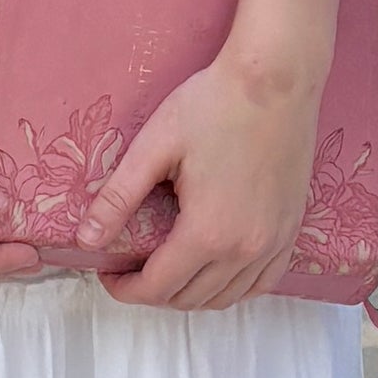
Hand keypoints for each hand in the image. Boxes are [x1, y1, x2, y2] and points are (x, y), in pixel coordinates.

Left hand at [82, 51, 320, 310]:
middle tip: (130, 266)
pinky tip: (214, 268)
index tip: (107, 273)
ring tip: (167, 266)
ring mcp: (274, 242)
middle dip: (152, 291)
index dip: (124, 289)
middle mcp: (245, 249)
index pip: (157, 288)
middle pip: (189, 299)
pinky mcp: (291, 230)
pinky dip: (232, 287)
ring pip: (225, 298)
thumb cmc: (214, 104)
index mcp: (207, 232)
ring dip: (190, 293)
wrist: (277, 78)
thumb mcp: (154, 146)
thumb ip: (118, 198)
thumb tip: (86, 240)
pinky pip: (262, 283)